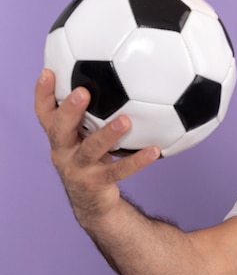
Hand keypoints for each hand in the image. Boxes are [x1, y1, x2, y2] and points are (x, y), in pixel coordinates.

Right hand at [34, 69, 159, 225]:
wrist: (93, 203)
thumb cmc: (93, 162)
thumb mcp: (86, 139)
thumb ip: (93, 115)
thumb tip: (119, 79)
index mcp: (60, 138)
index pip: (45, 113)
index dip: (43, 94)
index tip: (49, 71)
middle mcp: (63, 152)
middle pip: (59, 129)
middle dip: (69, 110)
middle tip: (82, 92)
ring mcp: (78, 169)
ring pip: (90, 149)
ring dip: (108, 134)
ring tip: (125, 121)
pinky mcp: (96, 183)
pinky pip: (119, 170)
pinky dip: (138, 160)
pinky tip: (154, 150)